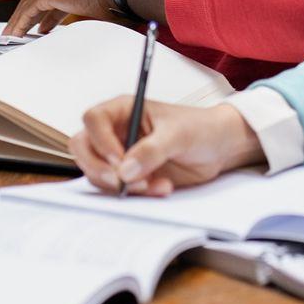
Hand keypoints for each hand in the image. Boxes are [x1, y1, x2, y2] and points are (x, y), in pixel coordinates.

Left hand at [3, 0, 113, 36]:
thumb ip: (93, 16)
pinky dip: (20, 22)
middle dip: (29, 15)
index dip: (47, 13)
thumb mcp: (104, 11)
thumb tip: (93, 27)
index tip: (42, 27)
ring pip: (30, 2)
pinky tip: (15, 34)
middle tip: (21, 31)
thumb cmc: (122, 0)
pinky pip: (29, 9)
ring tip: (12, 35)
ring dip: (20, 20)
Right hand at [69, 99, 262, 195]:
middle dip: (98, 169)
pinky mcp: (131, 176)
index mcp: (123, 109)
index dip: (100, 141)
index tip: (118, 160)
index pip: (93, 120)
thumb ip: (152, 150)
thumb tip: (126, 170)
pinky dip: (137, 194)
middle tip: (121, 184)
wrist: (220, 148)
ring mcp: (121, 155)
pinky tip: (162, 188)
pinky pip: (119, 189)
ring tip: (155, 185)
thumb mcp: (178, 135)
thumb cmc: (200, 128)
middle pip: (83, 148)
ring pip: (98, 173)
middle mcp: (116, 131)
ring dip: (123, 185)